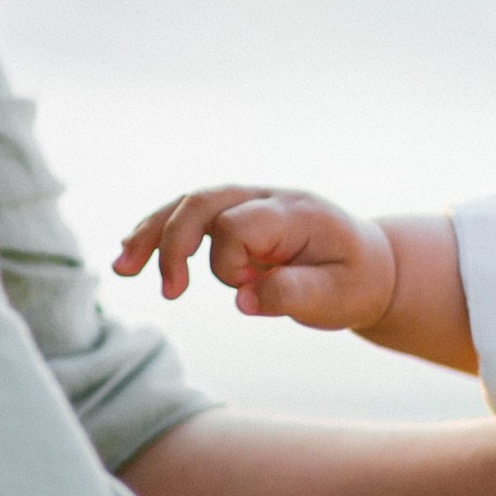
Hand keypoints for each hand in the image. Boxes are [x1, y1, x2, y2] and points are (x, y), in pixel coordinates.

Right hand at [114, 182, 395, 327]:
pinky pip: (190, 215)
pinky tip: (131, 254)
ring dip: (151, 233)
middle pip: (203, 201)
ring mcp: (250, 201)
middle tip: (169, 293)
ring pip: (188, 203)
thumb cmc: (356, 283)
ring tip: (122, 269)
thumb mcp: (339, 297)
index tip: (249, 290)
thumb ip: (294, 294)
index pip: (238, 225)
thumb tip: (243, 298)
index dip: (230, 263)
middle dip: (173, 243)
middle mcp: (268, 197)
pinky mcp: (237, 215)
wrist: (373, 265)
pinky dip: (159, 233)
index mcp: (295, 212)